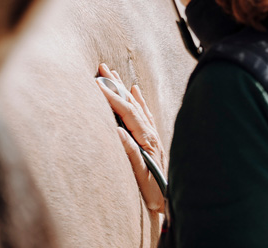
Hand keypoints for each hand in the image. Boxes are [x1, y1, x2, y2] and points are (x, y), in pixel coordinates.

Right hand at [96, 63, 165, 212]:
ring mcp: (152, 134)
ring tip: (113, 72)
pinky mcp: (152, 138)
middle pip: (131, 103)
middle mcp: (150, 133)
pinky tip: (134, 90)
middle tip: (102, 67)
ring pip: (136, 105)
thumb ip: (130, 152)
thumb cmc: (153, 191)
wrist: (169, 201)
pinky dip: (138, 100)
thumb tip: (118, 131)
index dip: (111, 97)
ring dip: (124, 88)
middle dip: (116, 84)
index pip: (127, 112)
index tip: (97, 83)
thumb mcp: (140, 175)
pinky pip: (144, 113)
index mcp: (146, 139)